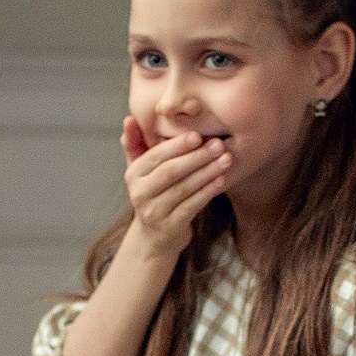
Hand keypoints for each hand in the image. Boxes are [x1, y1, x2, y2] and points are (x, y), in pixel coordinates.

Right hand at [119, 117, 229, 262]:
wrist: (155, 237)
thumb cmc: (154, 193)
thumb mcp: (141, 170)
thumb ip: (136, 144)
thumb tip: (129, 118)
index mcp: (133, 174)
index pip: (155, 156)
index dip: (176, 146)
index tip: (197, 135)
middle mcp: (140, 194)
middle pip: (170, 172)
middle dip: (196, 157)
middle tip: (218, 145)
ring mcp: (154, 213)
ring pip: (183, 189)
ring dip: (207, 172)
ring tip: (226, 159)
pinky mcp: (170, 228)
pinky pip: (192, 206)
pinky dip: (207, 192)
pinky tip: (221, 180)